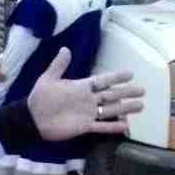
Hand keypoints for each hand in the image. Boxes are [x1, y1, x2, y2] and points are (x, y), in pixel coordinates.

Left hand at [26, 48, 145, 139]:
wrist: (32, 118)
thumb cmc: (39, 97)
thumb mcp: (48, 79)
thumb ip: (59, 65)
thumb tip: (65, 48)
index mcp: (81, 87)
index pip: (102, 81)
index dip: (116, 77)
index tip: (130, 73)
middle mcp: (87, 100)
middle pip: (112, 95)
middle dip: (127, 92)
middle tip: (142, 90)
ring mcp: (87, 113)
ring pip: (110, 110)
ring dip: (125, 108)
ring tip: (140, 106)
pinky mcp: (84, 126)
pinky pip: (101, 126)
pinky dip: (113, 126)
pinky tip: (126, 126)